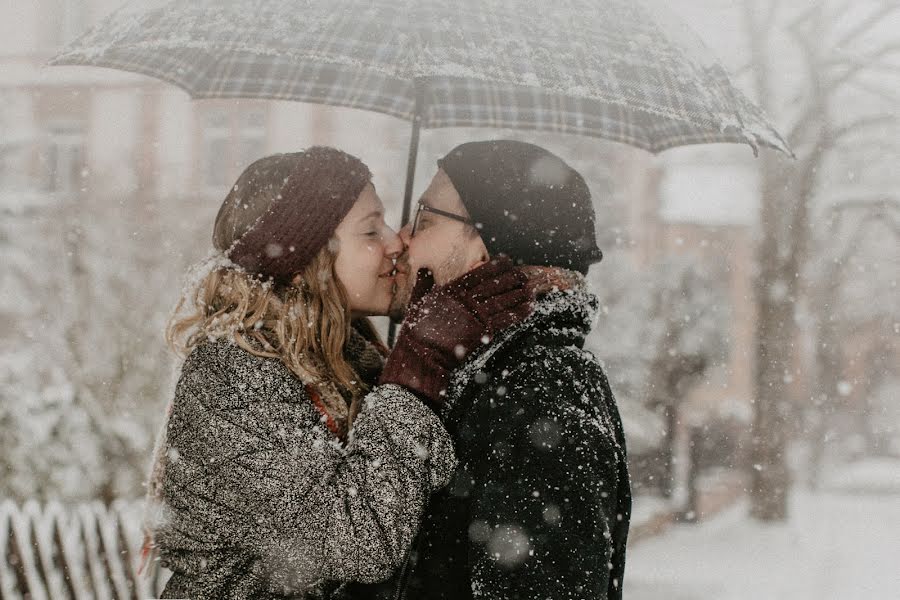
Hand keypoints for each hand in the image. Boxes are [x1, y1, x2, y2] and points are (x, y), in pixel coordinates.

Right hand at [379, 257, 531, 406]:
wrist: (420, 356)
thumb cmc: (416, 331)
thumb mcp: (417, 302)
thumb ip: (423, 284)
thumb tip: (424, 269)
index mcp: (451, 290)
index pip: (478, 273)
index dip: (495, 266)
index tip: (507, 260)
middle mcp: (465, 300)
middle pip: (495, 285)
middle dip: (512, 278)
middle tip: (524, 274)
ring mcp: (475, 316)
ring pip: (503, 301)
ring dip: (519, 294)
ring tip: (531, 290)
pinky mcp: (482, 332)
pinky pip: (505, 320)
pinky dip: (519, 313)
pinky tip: (529, 308)